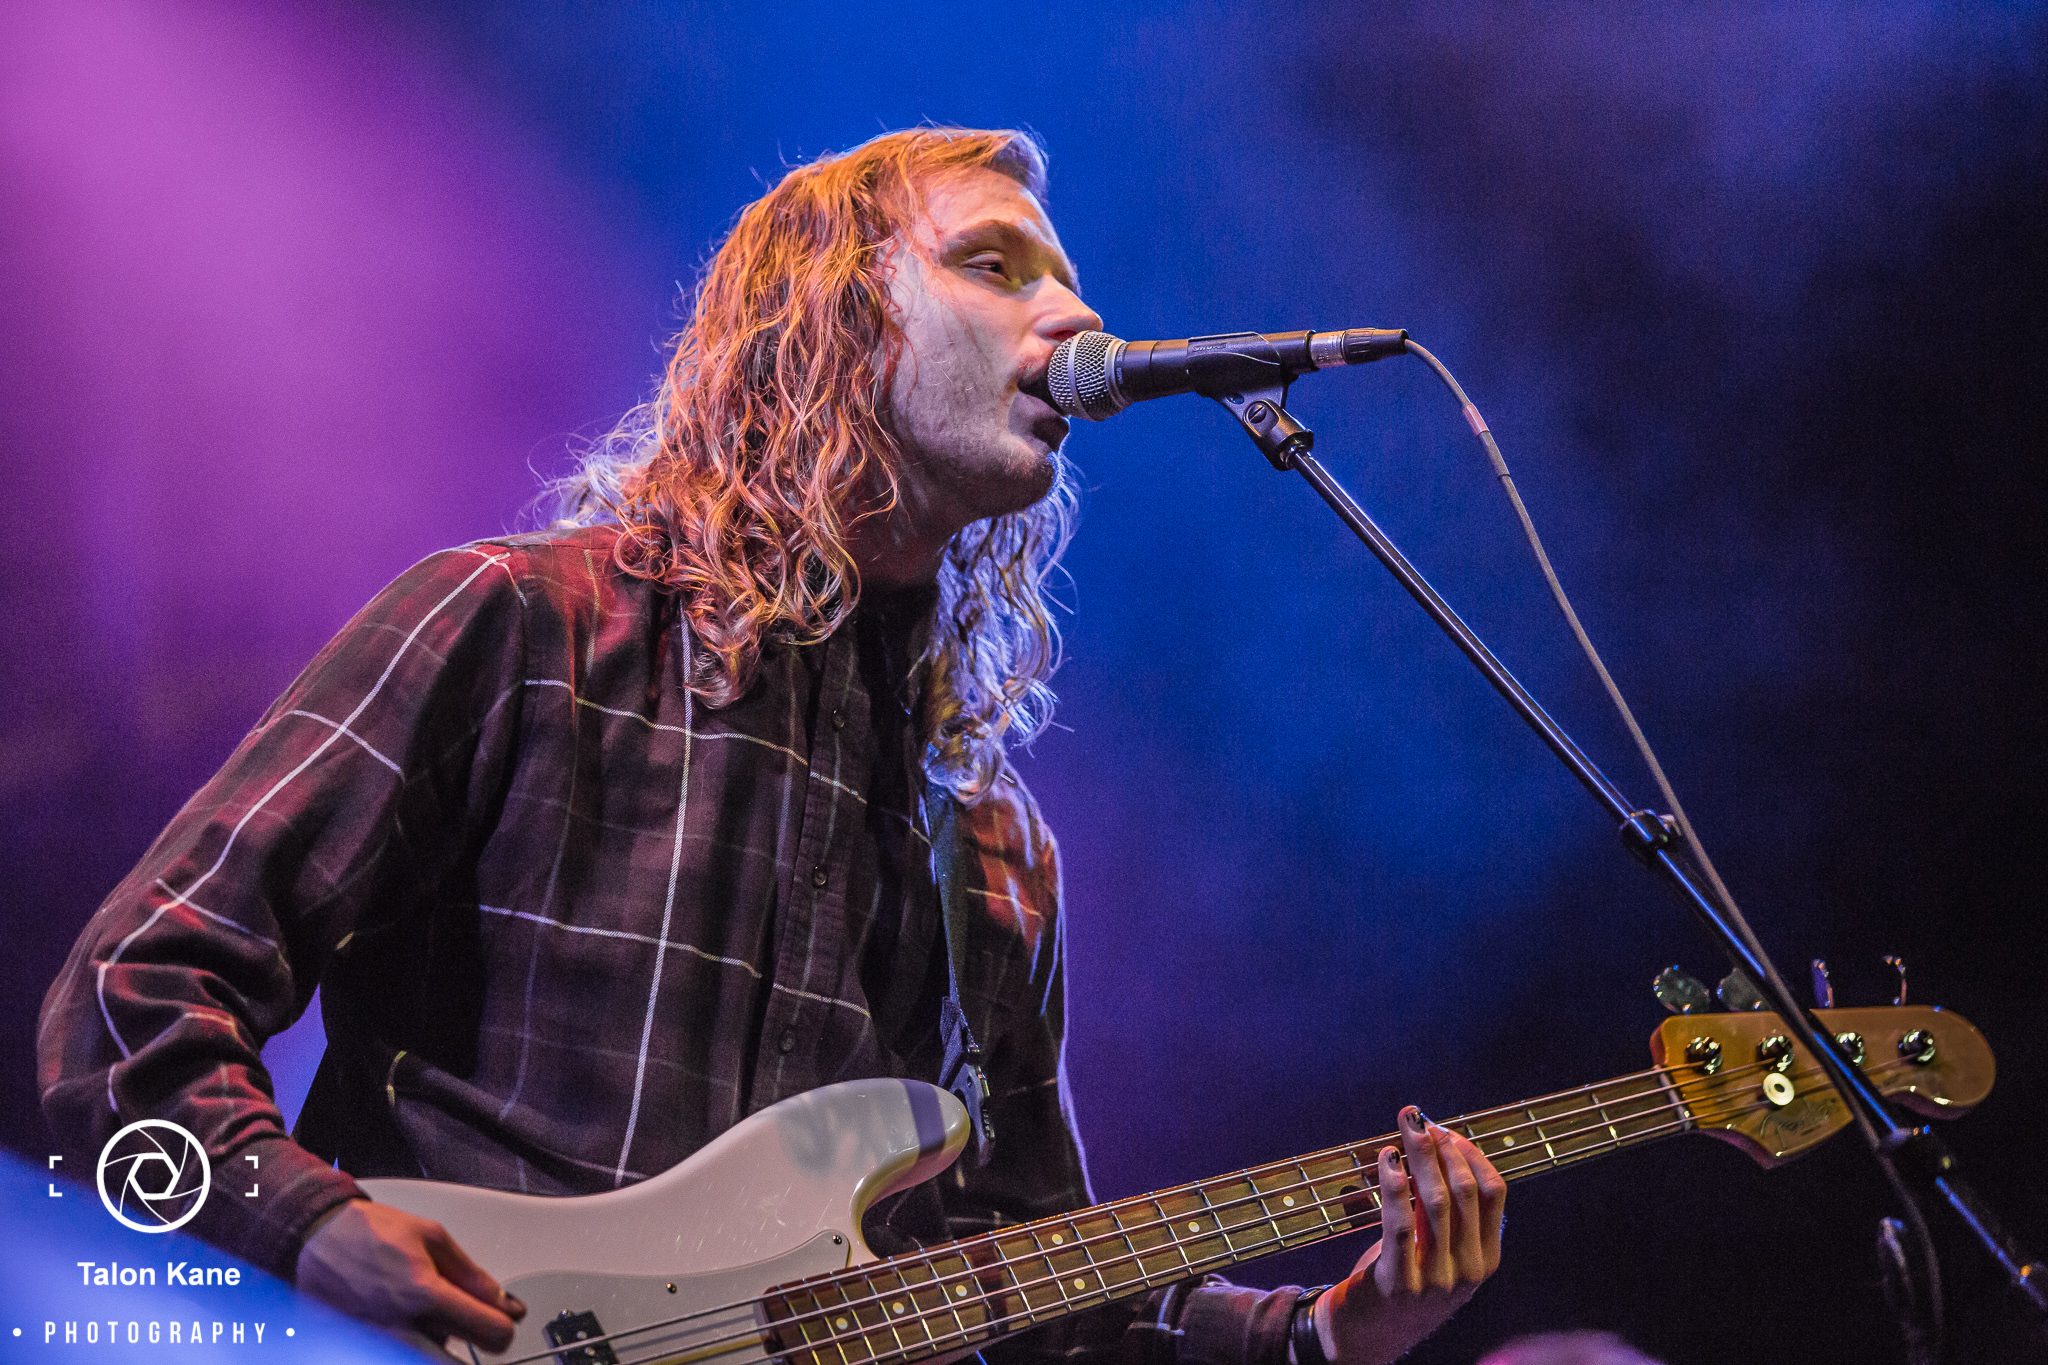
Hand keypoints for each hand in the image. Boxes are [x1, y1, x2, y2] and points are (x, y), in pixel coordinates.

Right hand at [295, 1199, 525, 1350]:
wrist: (313, 1241)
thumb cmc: (367, 1233)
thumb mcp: (431, 1237)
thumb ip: (470, 1275)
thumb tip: (503, 1302)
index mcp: (423, 1294)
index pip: (487, 1332)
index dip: (502, 1330)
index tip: (503, 1324)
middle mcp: (399, 1327)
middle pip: (454, 1363)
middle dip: (469, 1344)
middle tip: (471, 1325)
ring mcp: (376, 1344)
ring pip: (428, 1356)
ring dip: (437, 1340)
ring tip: (420, 1307)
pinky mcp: (358, 1350)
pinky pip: (401, 1352)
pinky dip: (411, 1341)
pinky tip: (402, 1316)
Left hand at [1314, 1105, 1505, 1364]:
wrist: (1368, 1337)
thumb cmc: (1404, 1282)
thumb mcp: (1440, 1253)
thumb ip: (1446, 1214)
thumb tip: (1437, 1148)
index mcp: (1486, 1260)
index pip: (1493, 1193)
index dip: (1471, 1154)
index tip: (1446, 1129)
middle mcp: (1469, 1271)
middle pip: (1464, 1192)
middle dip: (1442, 1147)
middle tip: (1418, 1119)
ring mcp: (1436, 1280)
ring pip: (1435, 1203)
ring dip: (1419, 1157)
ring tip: (1404, 1129)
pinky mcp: (1399, 1284)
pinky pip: (1400, 1226)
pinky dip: (1395, 1186)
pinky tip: (1388, 1159)